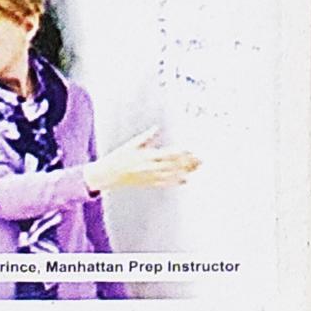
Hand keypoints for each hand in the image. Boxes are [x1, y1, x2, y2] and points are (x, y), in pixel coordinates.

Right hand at [83, 126, 200, 192]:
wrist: (110, 174)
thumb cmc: (120, 157)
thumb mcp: (131, 144)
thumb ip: (146, 136)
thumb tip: (156, 128)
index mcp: (146, 155)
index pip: (168, 154)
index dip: (180, 152)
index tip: (190, 149)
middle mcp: (151, 167)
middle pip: (174, 165)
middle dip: (188, 163)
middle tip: (200, 160)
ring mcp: (151, 176)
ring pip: (172, 175)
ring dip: (185, 172)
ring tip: (196, 168)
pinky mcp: (150, 183)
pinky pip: (165, 183)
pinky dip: (176, 181)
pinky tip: (185, 180)